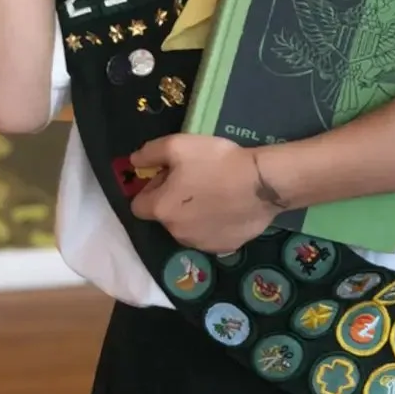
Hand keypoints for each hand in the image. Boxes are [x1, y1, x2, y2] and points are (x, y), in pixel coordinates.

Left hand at [130, 135, 276, 253]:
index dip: (151, 188)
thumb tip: (134, 161)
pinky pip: (210, 235)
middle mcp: (175, 232)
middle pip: (164, 216)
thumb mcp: (178, 145)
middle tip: (196, 179)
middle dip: (173, 200)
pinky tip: (229, 207)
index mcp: (161, 209)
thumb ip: (149, 153)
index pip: (138, 205)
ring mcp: (200, 244)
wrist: (261, 184)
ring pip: (187, 227)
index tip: (170, 175)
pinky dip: (213, 224)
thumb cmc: (216, 162)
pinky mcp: (223, 248)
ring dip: (193, 214)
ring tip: (215, 193)